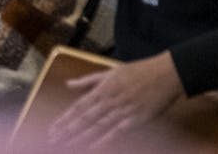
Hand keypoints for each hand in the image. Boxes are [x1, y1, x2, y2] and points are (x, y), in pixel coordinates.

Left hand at [49, 53, 183, 147]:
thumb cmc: (138, 71)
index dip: (65, 119)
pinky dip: (104, 140)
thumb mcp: (109, 72)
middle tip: (52, 139)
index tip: (53, 128)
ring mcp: (122, 110)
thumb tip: (68, 84)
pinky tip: (92, 147)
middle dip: (67, 130)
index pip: (78, 107)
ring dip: (80, 137)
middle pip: (84, 118)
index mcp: (101, 89)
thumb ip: (88, 81)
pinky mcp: (136, 119)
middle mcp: (108, 101)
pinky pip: (117, 131)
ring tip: (65, 145)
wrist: (166, 74)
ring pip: (96, 126)